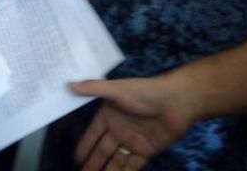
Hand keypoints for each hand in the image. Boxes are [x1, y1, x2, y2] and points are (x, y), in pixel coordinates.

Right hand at [71, 76, 192, 170]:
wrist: (177, 102)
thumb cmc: (144, 93)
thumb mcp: (117, 89)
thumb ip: (93, 88)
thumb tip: (69, 84)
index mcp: (110, 115)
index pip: (93, 134)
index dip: (84, 146)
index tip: (76, 159)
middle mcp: (119, 129)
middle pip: (102, 150)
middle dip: (92, 163)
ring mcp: (132, 141)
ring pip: (115, 160)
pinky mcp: (146, 151)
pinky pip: (132, 166)